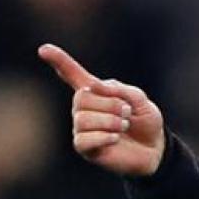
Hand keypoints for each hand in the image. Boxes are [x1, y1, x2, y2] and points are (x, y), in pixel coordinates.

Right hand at [37, 43, 164, 176]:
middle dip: (109, 104)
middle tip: (127, 112)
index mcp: (96, 92)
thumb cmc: (145, 121)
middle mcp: (84, 109)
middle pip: (81, 97)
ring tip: (124, 125)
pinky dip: (104, 137)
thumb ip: (119, 90)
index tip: (44, 49)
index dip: (60, 61)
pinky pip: (83, 140)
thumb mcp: (139, 99)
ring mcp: (83, 129)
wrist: (154, 148)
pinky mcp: (86, 149)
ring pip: (82, 119)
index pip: (73, 75)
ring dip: (110, 121)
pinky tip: (115, 138)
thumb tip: (94, 87)